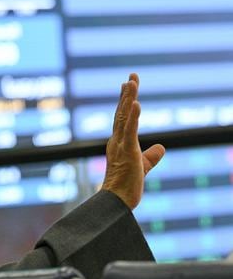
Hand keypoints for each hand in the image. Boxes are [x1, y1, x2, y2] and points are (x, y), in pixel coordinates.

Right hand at [101, 73, 165, 209]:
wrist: (117, 201)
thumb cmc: (127, 186)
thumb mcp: (143, 166)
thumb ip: (152, 156)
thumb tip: (162, 147)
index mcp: (119, 143)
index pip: (123, 118)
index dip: (126, 101)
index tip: (128, 85)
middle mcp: (116, 140)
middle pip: (121, 112)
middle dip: (127, 94)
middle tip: (131, 77)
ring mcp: (120, 144)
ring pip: (124, 117)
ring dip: (128, 99)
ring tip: (131, 82)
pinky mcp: (126, 151)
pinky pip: (129, 131)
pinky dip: (133, 116)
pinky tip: (136, 103)